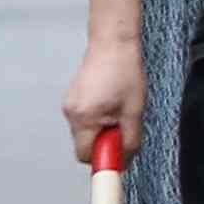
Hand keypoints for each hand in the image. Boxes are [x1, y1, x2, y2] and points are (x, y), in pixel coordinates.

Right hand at [61, 32, 142, 169]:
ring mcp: (69, 104)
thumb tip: (125, 160)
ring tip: (118, 108)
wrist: (113, 43)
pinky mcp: (72, 98)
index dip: (103, 159)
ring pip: (86, 131)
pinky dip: (98, 117)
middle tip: (123, 125)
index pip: (85, 156)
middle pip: (85, 144)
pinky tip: (111, 101)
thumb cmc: (124, 71)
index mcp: (84, 118)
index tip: (116, 157)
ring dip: (103, 128)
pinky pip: (85, 118)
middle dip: (105, 141)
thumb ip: (129, 140)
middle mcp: (71, 113)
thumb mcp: (134, 111)